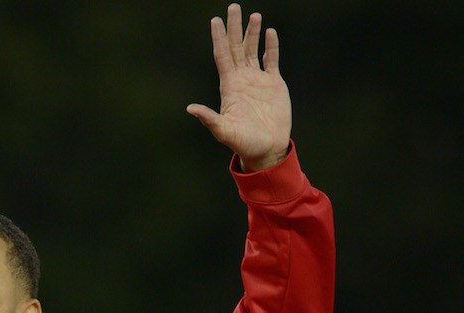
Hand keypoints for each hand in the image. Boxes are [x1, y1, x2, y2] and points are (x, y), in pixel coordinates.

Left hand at [186, 4, 290, 170]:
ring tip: (255, 16)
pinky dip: (271, 47)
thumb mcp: (223, 131)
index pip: (222, 56)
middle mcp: (241, 79)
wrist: (267, 148)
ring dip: (253, 33)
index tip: (215, 20)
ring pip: (253, 50)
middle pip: (236, 47)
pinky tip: (270, 33)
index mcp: (229, 86)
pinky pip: (271, 60)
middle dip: (234, 28)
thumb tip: (190, 108)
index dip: (219, 38)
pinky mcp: (273, 84)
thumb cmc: (243, 142)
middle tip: (233, 7)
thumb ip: (209, 118)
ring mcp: (257, 80)